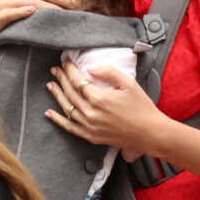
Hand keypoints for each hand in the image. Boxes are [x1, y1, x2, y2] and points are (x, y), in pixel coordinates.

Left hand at [44, 61, 167, 154]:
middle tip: (55, 70)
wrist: (150, 133)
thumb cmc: (142, 107)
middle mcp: (90, 113)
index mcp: (99, 98)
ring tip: (51, 84)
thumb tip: (90, 68)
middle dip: (61, 79)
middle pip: (69, 93)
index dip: (69, 70)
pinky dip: (58, 119)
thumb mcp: (129, 84)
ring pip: (67, 108)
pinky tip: (49, 112)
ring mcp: (89, 127)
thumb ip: (108, 73)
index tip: (66, 63)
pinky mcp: (91, 136)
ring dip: (57, 95)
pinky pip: (69, 127)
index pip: (77, 81)